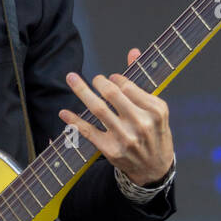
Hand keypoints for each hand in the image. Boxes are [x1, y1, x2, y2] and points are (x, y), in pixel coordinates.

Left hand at [57, 47, 174, 186]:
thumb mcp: (156, 108)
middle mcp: (141, 124)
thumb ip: (142, 81)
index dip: (116, 79)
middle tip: (94, 79)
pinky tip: (64, 112)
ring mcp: (125, 138)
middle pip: (112, 95)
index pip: (128, 86)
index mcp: (156, 110)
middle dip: (98, 82)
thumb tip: (133, 51)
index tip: (111, 78)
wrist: (154, 169)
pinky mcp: (111, 150)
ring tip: (72, 79)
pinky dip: (74, 121)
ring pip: (98, 109)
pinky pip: (88, 131)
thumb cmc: (154, 133)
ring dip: (81, 91)